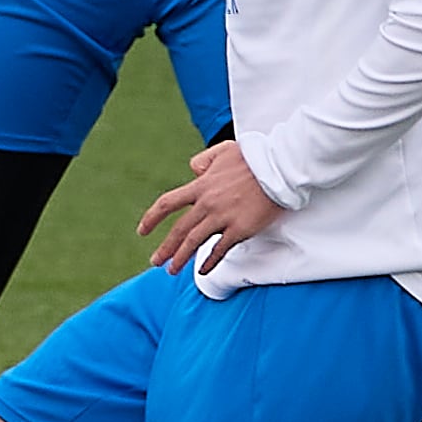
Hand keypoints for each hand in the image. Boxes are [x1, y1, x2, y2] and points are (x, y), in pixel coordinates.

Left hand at [140, 138, 283, 275]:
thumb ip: (203, 160)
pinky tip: (203, 270)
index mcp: (201, 185)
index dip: (152, 218)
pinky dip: (209, 263)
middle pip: (178, 230)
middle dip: (164, 248)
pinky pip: (220, 250)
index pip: (167, 204)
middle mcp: (207, 203)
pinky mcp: (240, 229)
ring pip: (194, 242)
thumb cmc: (253, 157)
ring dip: (180, 258)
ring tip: (172, 269)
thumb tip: (192, 170)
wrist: (278, 167)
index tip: (142, 231)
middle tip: (155, 261)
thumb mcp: (222, 150)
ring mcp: (222, 217)